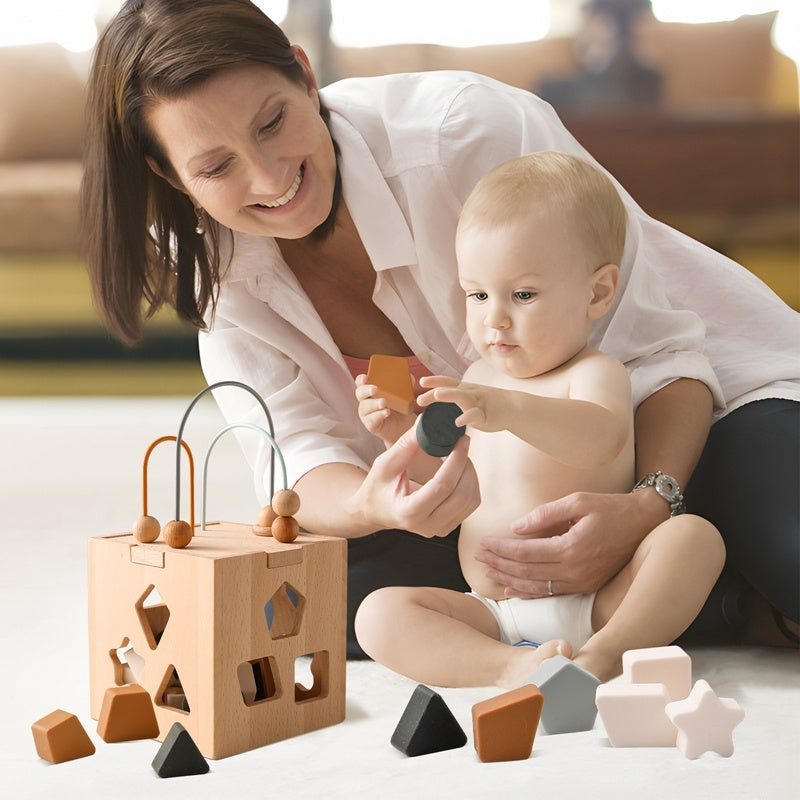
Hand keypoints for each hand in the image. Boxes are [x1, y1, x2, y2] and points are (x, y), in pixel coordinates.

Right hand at [347, 423, 480, 537]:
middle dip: (466, 465)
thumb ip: (407, 444)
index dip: (456, 461)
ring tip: (457, 455)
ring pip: (471, 499)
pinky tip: (458, 469)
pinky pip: (471, 503)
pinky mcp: (449, 526)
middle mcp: (427, 526)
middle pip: (462, 495)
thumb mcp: (385, 463)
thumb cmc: (378, 486)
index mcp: (408, 512)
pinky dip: (470, 482)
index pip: (442, 487)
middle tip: (460, 444)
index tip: (461, 440)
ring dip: (470, 473)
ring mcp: (440, 529)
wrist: (376, 511)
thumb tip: (427, 421)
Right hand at [355, 373, 415, 444]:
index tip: (366, 377)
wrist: (404, 426)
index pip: (361, 382)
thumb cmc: (400, 407)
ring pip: (365, 407)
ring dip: (374, 403)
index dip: (361, 379)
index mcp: (371, 390)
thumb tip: (409, 377)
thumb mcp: (403, 395)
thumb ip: (405, 385)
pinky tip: (386, 412)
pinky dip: (379, 415)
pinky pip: (372, 419)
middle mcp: (366, 401)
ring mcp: (367, 413)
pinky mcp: (371, 424)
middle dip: (366, 390)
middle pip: (360, 393)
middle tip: (375, 389)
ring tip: (384, 402)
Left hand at [418, 375, 504, 431]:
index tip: (421, 381)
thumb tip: (435, 398)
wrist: (513, 406)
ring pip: (462, 396)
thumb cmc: (488, 402)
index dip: (434, 381)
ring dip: (449, 395)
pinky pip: (475, 415)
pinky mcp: (485, 415)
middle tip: (419, 399)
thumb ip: (455, 395)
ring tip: (437, 395)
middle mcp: (469, 393)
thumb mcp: (470, 395)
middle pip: (450, 389)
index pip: (447, 382)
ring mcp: (478, 402)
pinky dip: (466, 417)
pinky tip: (458, 422)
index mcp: (464, 389)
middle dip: (435, 391)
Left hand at [475, 490, 665, 596]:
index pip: (525, 553)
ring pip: (536, 587)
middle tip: (478, 555)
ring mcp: (581, 582)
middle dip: (499, 563)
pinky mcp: (585, 586)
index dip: (501, 549)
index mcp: (572, 548)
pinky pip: (551, 593)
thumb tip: (516, 527)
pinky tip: (512, 590)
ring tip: (487, 571)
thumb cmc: (611, 508)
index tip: (483, 542)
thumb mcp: (578, 501)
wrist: (644, 523)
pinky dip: (529, 593)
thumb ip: (544, 514)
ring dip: (509, 580)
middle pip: (526, 572)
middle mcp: (576, 571)